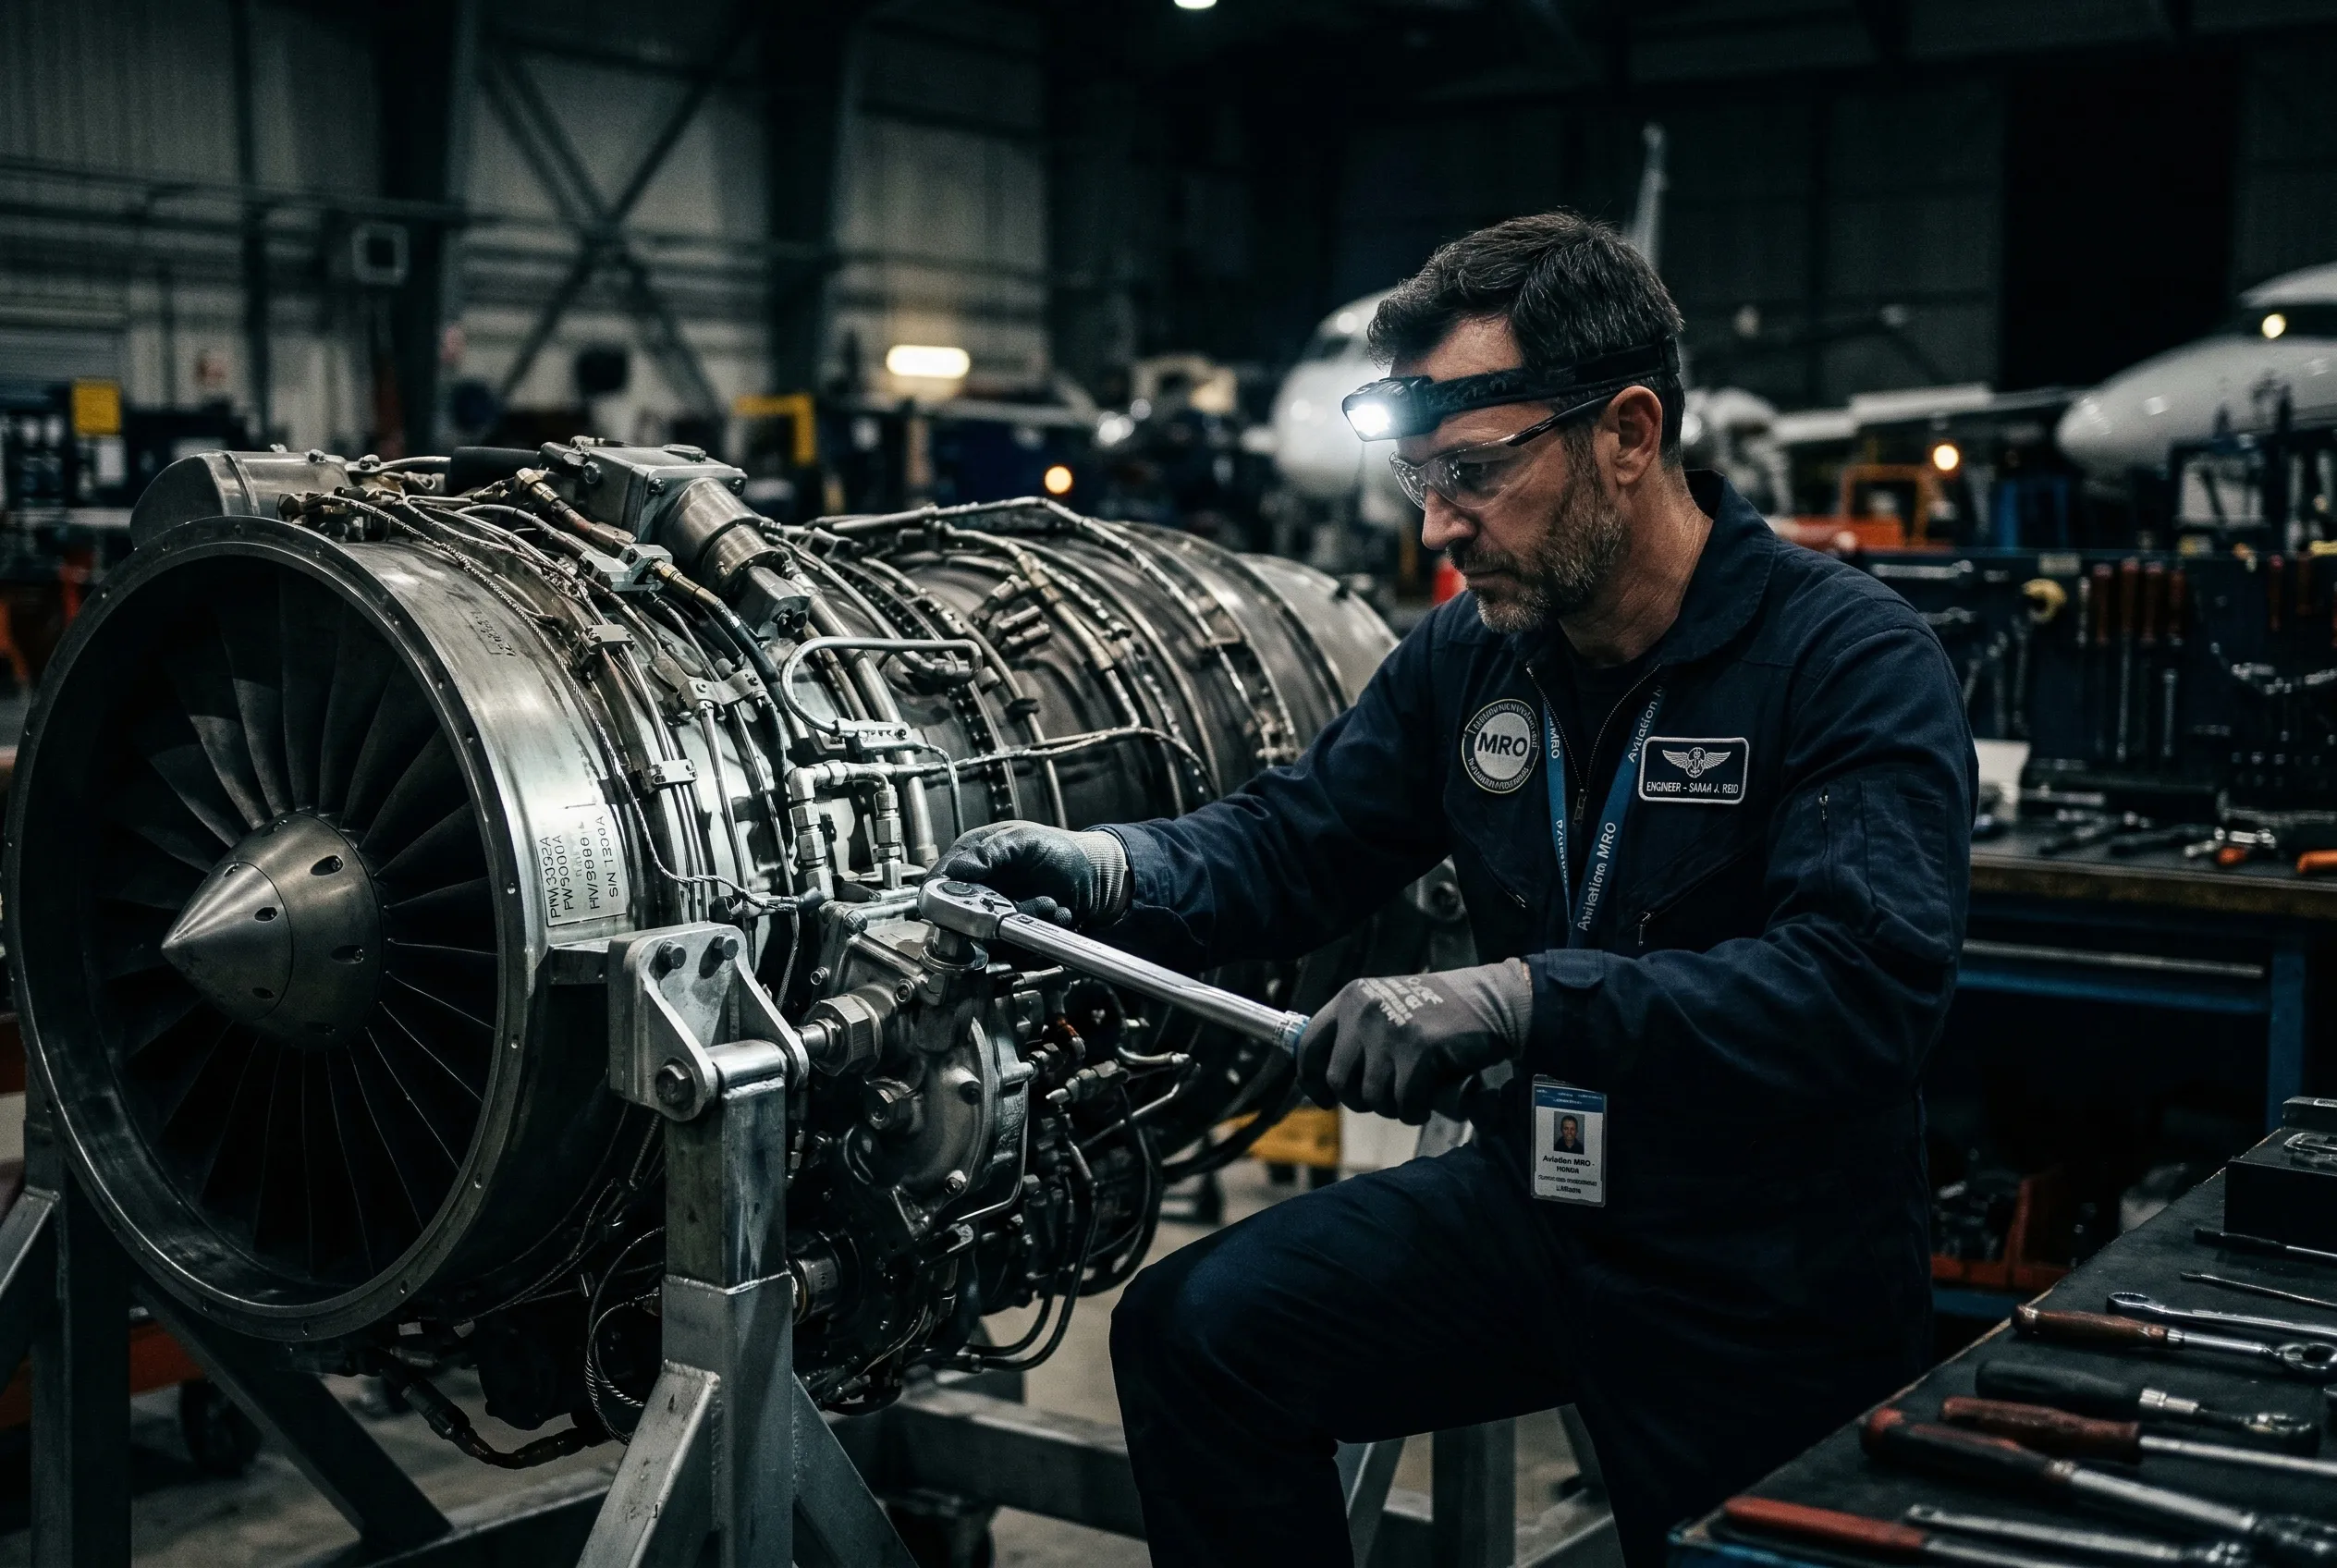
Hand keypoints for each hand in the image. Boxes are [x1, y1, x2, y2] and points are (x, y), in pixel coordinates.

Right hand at [936, 821, 1129, 927]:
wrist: (1097, 877)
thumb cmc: (1064, 851)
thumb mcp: (1026, 840)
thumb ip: (991, 851)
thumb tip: (958, 869)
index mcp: (974, 856)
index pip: (940, 882)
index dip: (945, 897)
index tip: (963, 906)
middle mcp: (981, 886)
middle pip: (960, 916)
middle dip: (995, 914)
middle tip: (1025, 903)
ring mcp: (997, 910)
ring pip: (989, 936)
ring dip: (1024, 921)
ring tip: (1051, 904)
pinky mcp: (1014, 931)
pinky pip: (1014, 947)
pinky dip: (1038, 932)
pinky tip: (1057, 913)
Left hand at [1297, 960, 1532, 1124]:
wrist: (1495, 1000)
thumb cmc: (1443, 1011)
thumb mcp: (1388, 1007)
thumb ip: (1358, 1032)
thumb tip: (1328, 1077)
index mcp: (1352, 997)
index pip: (1309, 1045)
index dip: (1311, 1080)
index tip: (1325, 1098)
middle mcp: (1365, 1010)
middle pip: (1339, 1080)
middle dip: (1362, 1100)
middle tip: (1387, 1098)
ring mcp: (1391, 1030)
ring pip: (1372, 1097)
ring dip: (1393, 1107)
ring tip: (1412, 1095)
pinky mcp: (1419, 1050)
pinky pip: (1404, 1102)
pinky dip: (1416, 1111)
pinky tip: (1428, 1102)